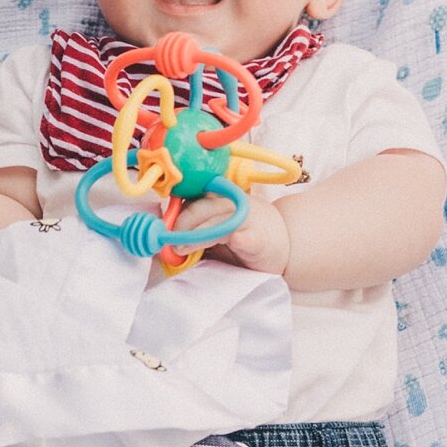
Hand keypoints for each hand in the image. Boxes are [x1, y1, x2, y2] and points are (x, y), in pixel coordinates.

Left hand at [173, 193, 291, 275]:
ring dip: (199, 233)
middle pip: (202, 207)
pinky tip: (233, 243)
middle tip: (169, 241)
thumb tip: (163, 242)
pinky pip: (248, 236)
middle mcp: (232, 204)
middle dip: (182, 223)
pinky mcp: (260, 239)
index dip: (173, 212)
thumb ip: (193, 234)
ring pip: (219, 220)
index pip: (191, 199)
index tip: (159, 227)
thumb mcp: (215, 234)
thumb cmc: (245, 240)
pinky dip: (240, 239)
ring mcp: (248, 220)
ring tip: (183, 247)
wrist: (287, 244)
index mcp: (218, 200)